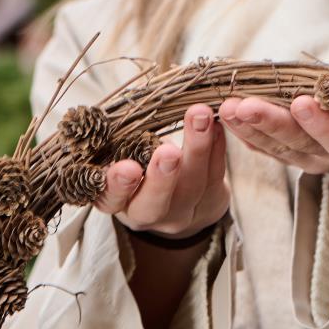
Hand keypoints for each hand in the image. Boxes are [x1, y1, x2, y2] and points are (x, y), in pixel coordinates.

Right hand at [93, 104, 229, 239]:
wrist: (177, 199)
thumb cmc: (138, 166)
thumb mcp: (121, 159)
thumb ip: (120, 145)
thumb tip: (120, 113)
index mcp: (118, 203)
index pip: (111, 199)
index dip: (118, 186)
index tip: (127, 168)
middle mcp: (147, 214)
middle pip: (154, 205)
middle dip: (162, 177)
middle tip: (169, 152)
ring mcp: (181, 213)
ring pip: (192, 187)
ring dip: (198, 148)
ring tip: (200, 117)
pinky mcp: (210, 203)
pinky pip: (216, 176)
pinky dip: (218, 147)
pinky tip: (218, 124)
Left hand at [218, 24, 328, 231]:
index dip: (321, 122)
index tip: (301, 102)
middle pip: (298, 143)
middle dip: (271, 123)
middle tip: (244, 106)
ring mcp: (308, 156)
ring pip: (276, 146)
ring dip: (250, 127)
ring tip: (227, 106)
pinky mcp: (290, 151)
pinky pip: (263, 146)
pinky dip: (244, 132)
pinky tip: (224, 115)